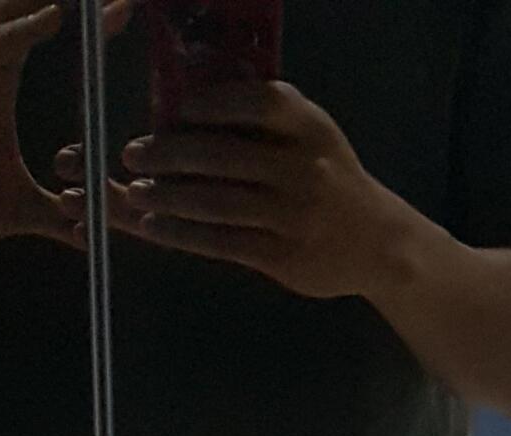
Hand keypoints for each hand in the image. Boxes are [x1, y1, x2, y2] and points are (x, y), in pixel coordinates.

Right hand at [0, 0, 127, 258]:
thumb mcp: (23, 211)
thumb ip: (61, 217)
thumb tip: (96, 234)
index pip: (40, 31)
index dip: (79, 16)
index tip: (121, 11)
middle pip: (21, 12)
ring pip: (3, 20)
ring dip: (40, 0)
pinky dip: (17, 34)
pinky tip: (50, 18)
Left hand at [104, 82, 401, 297]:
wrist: (377, 242)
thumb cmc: (329, 180)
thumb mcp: (312, 137)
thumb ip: (266, 123)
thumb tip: (189, 112)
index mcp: (310, 127)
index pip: (257, 103)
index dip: (213, 105)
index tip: (177, 111)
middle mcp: (304, 168)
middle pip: (225, 156)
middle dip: (171, 154)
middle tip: (133, 154)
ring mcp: (293, 216)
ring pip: (218, 203)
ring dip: (169, 198)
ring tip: (135, 192)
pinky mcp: (283, 256)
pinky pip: (223, 242)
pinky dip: (184, 234)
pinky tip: (156, 226)